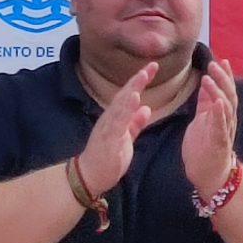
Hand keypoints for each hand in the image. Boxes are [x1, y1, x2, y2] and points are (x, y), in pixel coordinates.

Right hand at [79, 62, 157, 195]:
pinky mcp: (108, 140)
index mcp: (115, 118)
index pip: (129, 95)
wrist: (89, 176)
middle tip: (151, 66)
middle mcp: (110, 119)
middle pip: (124, 96)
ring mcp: (108, 129)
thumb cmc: (107, 157)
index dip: (140, 81)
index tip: (153, 68)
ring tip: (142, 78)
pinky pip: (118, 124)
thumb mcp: (126, 138)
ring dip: (131, 91)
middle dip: (137, 80)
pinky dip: (126, 111)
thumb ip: (135, 123)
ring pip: (119, 106)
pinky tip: (134, 102)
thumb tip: (146, 108)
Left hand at [183, 57, 240, 195]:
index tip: (220, 60)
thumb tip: (205, 82)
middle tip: (213, 64)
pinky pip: (221, 126)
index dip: (225, 75)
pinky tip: (217, 102)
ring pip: (226, 108)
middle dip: (222, 79)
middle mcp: (227, 120)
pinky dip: (220, 113)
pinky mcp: (219, 143)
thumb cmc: (205, 147)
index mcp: (222, 114)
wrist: (209, 175)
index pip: (226, 90)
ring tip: (209, 78)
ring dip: (219, 91)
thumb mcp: (203, 119)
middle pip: (229, 95)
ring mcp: (224, 131)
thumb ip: (205, 102)